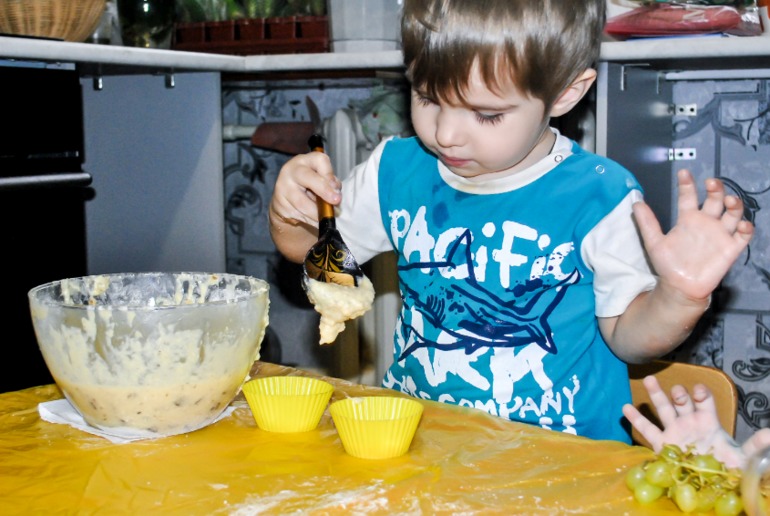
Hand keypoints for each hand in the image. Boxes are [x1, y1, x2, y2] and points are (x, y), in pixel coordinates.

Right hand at [268, 150, 340, 228]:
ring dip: (318, 213)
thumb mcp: (321, 178)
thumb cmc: (309, 186)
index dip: (330, 174)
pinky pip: (298, 215)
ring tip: (328, 217)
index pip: (320, 160)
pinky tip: (317, 222)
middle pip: (307, 177)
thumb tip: (336, 194)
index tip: (336, 187)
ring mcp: (282, 187)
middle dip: (324, 190)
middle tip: (336, 201)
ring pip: (302, 203)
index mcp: (304, 161)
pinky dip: (311, 220)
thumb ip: (330, 183)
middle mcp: (291, 170)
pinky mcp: (279, 204)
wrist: (286, 199)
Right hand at [623, 375, 752, 468]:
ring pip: (664, 410)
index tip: (699, 390)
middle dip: (679, 394)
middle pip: (682, 403)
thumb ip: (755, 445)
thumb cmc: (726, 467)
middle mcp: (689, 423)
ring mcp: (674, 432)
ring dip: (657, 395)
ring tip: (649, 379)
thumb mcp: (742, 457)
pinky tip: (625, 408)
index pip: (705, 403)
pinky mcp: (662, 445)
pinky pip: (647, 430)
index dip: (702, 395)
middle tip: (676, 390)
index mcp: (708, 422)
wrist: (710, 485)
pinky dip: (637, 419)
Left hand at [633, 169, 752, 302]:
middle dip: (716, 189)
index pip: (689, 196)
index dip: (687, 184)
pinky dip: (746, 228)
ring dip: (734, 204)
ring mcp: (719, 234)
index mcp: (687, 219)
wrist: (679, 287)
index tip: (684, 173)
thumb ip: (647, 223)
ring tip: (728, 201)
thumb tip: (635, 203)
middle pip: (715, 200)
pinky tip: (741, 225)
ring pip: (733, 213)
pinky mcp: (730, 248)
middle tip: (712, 183)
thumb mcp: (654, 242)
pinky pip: (743, 236)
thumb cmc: (668, 265)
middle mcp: (705, 223)